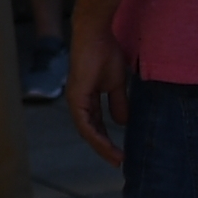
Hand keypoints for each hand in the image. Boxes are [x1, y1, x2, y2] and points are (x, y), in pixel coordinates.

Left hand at [69, 28, 137, 166]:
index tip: (121, 152)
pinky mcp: (76, 97)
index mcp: (86, 100)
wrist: (97, 35)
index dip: (107, 139)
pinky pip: (85, 123)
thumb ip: (118, 103)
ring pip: (87, 132)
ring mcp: (75, 101)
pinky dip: (96, 136)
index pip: (96, 125)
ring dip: (102, 146)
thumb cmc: (105, 53)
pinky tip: (106, 145)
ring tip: (116, 159)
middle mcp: (78, 103)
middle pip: (90, 132)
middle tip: (119, 162)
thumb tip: (122, 122)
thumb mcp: (117, 84)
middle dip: (105, 148)